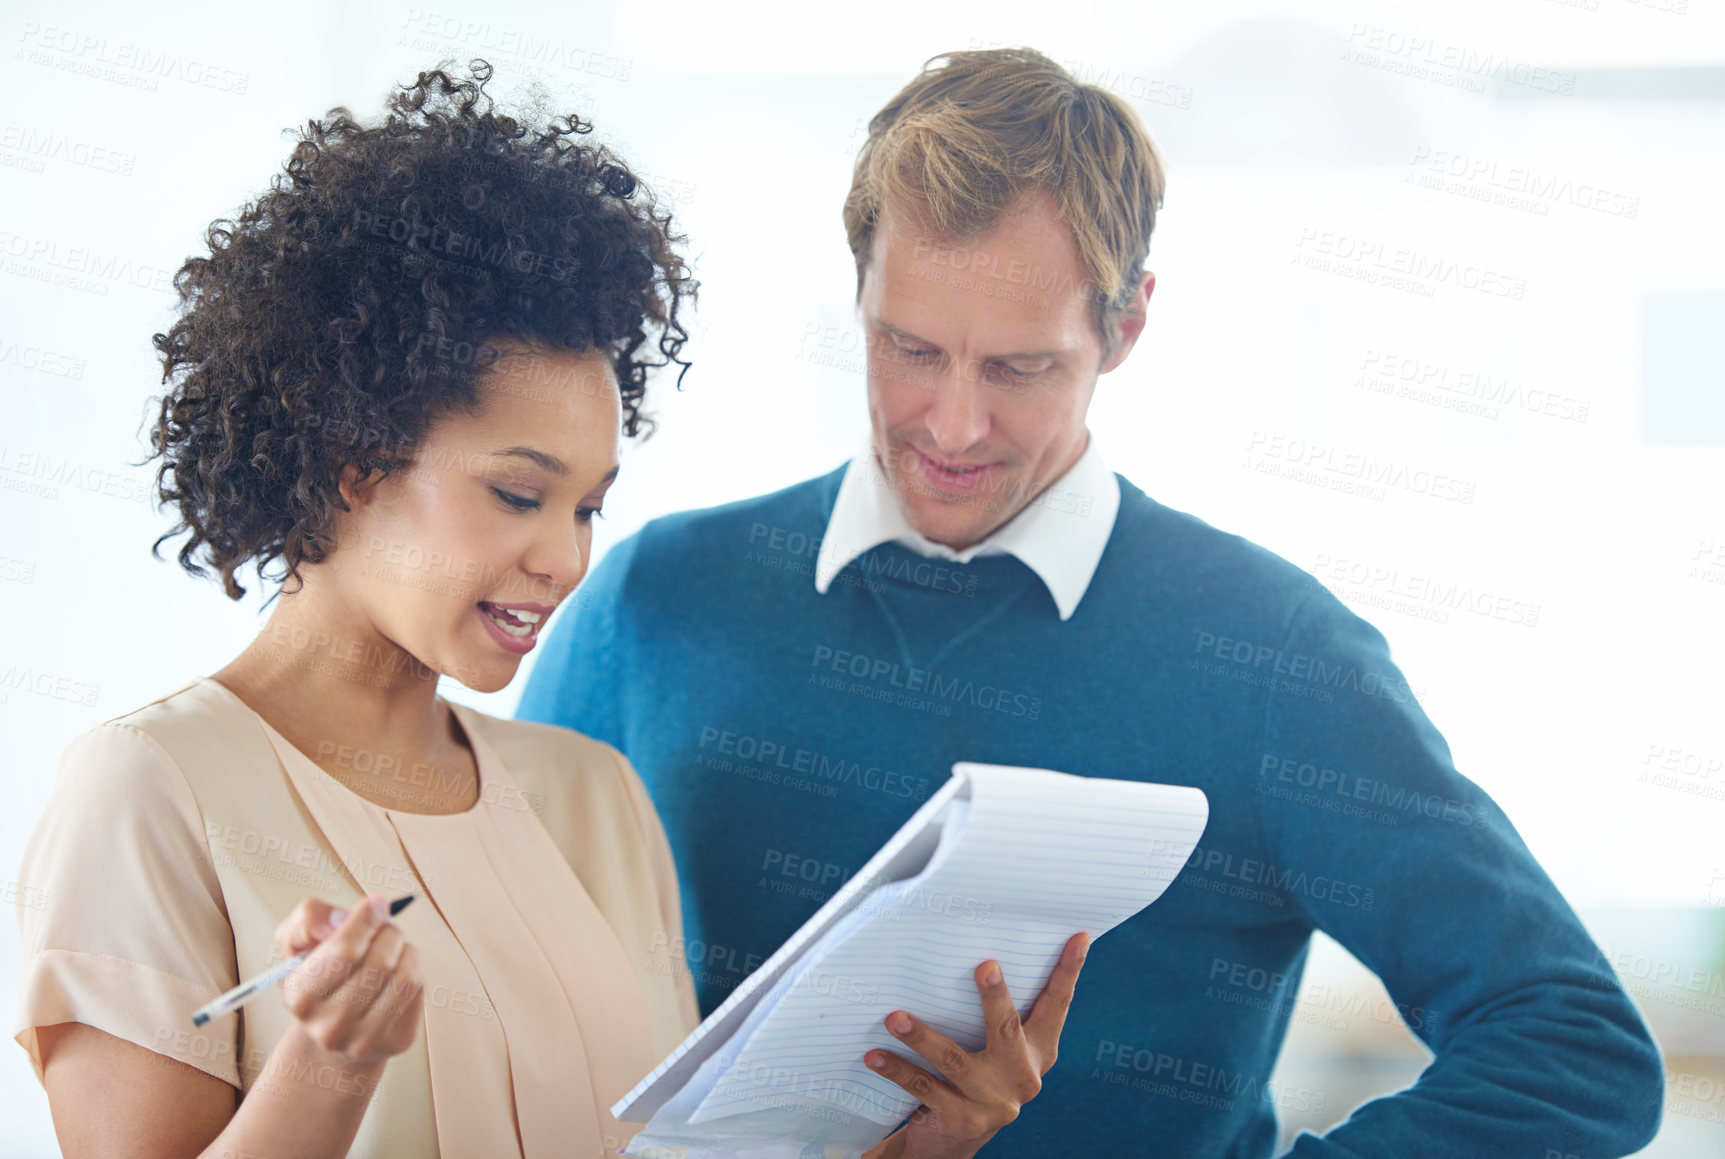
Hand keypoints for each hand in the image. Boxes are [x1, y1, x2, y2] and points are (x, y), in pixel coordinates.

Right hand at [272, 894, 424, 1064]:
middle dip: (387, 931)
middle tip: (384, 925)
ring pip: (404, 975)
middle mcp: (330, 1027)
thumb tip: (341, 917)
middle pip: (379, 962)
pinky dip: (413, 966)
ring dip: (403, 948)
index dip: (365, 919)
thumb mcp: (298, 942)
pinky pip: (418, 989)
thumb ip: (309, 919)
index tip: (375, 903)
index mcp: (301, 999)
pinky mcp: (396, 1041)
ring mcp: (365, 1039)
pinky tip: (398, 966)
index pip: (343, 951)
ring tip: (391, 945)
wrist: (335, 1025)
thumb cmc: (319, 974)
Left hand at [863, 931, 1089, 1158]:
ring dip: (922, 1037)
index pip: (1056, 1006)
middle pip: (1006, 1029)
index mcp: (1039, 1052)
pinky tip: (875, 1055)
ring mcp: (992, 1102)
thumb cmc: (977, 1077)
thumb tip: (987, 949)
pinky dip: (897, 1069)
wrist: (954, 1141)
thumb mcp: (999, 1051)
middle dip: (995, 997)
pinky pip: (923, 1087)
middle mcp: (1022, 1077)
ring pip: (953, 1060)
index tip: (1078, 937)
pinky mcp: (962, 1120)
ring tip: (895, 1017)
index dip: (1069, 971)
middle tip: (985, 966)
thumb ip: (1003, 1014)